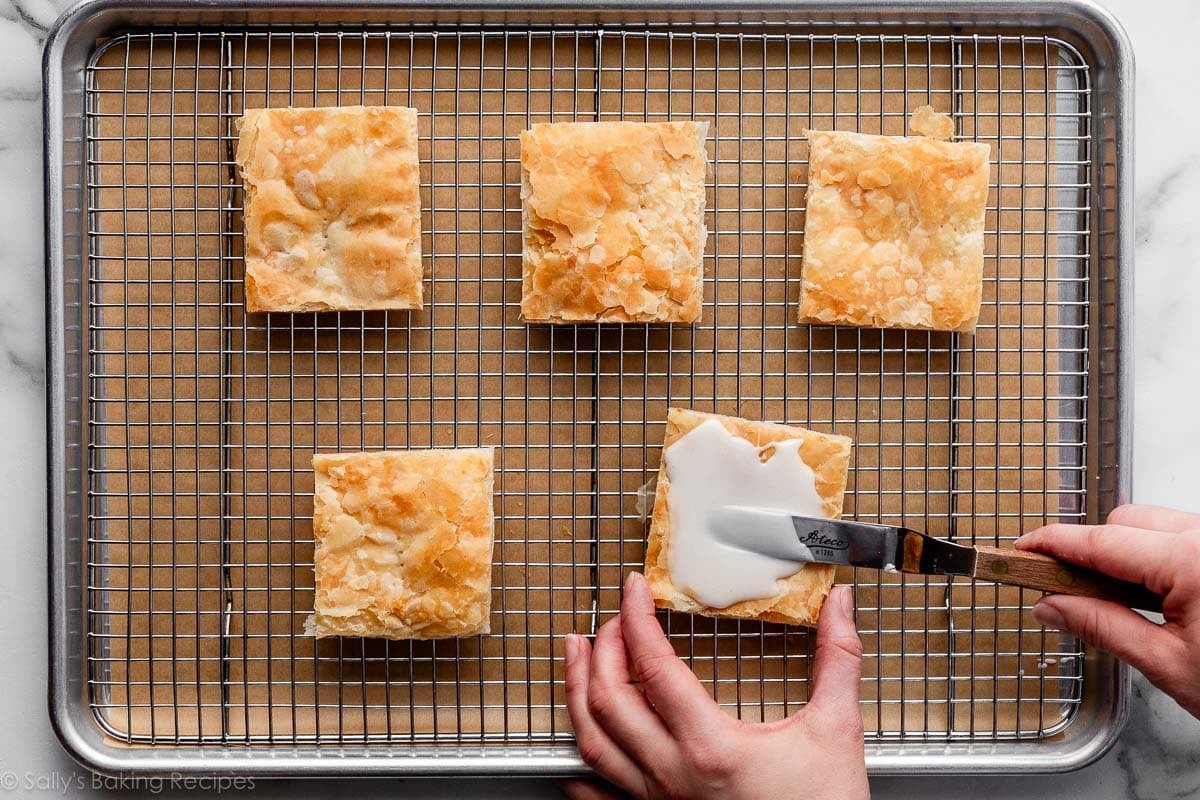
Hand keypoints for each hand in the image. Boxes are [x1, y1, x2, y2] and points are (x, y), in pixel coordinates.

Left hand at [561, 572, 868, 799]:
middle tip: (612, 620)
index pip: (654, 666)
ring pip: (593, 741)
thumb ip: (836, 662)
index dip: (637, 619)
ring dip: (577, 691)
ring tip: (577, 656)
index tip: (634, 591)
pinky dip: (580, 758)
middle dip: (602, 649)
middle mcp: (672, 775)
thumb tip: (838, 609)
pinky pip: (598, 791)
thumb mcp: (836, 733)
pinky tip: (580, 737)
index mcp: (710, 746)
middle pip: (609, 699)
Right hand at [1016, 503, 1199, 717]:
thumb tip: (1053, 606)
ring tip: (1118, 603)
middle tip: (1066, 591)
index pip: (1100, 540)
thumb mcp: (1168, 665)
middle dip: (1091, 551)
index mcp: (1191, 561)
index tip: (1021, 550)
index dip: (1052, 544)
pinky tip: (1154, 598)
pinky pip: (1181, 538)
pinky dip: (1156, 560)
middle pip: (1124, 522)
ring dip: (1126, 556)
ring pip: (1154, 526)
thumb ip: (1102, 627)